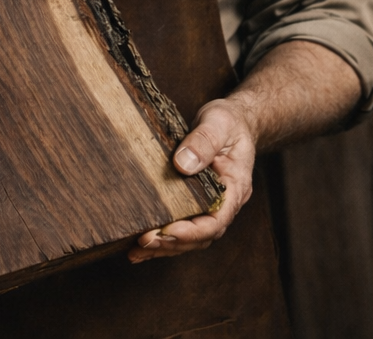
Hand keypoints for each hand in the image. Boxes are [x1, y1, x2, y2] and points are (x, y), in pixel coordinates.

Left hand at [128, 98, 255, 262]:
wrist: (233, 121)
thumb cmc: (228, 121)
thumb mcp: (218, 123)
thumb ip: (204, 141)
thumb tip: (183, 164)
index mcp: (235, 187)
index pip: (217, 220)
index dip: (192, 231)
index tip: (167, 231)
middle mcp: (225, 203)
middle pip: (201, 235)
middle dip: (172, 243)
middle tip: (144, 242)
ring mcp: (210, 206)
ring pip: (190, 237)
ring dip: (165, 247)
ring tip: (137, 251)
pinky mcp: (196, 203)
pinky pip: (181, 226)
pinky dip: (163, 239)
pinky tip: (141, 246)